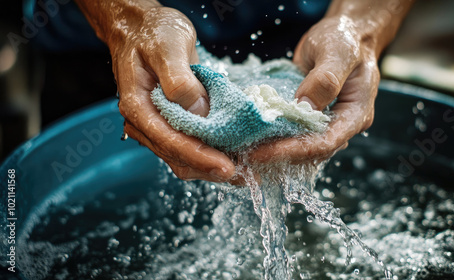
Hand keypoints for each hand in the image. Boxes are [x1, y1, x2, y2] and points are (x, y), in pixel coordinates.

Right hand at [76, 0, 234, 181]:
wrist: (142, 28)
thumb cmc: (153, 33)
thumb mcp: (167, 49)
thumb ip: (180, 82)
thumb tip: (200, 114)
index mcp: (137, 107)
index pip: (170, 141)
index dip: (200, 157)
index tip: (227, 167)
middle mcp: (145, 124)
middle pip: (178, 158)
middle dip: (211, 168)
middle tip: (246, 175)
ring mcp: (158, 126)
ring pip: (185, 158)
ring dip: (214, 166)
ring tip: (246, 171)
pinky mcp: (171, 125)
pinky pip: (191, 147)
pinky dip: (212, 154)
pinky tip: (235, 156)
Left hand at [249, 0, 412, 164]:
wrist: (345, 32)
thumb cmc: (345, 38)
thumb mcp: (337, 53)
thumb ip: (325, 80)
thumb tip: (304, 107)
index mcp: (356, 114)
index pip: (326, 142)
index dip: (294, 151)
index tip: (263, 152)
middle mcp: (343, 124)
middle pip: (312, 151)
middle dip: (280, 155)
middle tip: (247, 155)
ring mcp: (326, 122)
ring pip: (302, 147)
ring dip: (275, 150)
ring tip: (247, 151)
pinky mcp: (311, 117)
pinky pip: (294, 133)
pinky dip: (276, 138)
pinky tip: (254, 138)